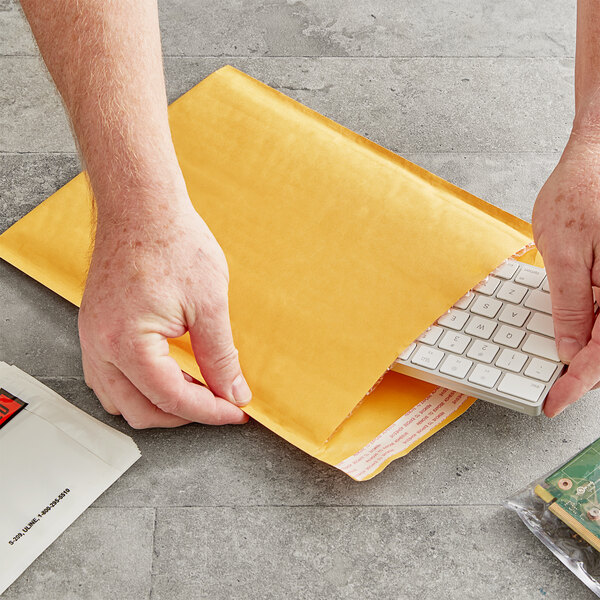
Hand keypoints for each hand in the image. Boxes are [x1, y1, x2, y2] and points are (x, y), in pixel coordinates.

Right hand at [78, 194, 250, 427]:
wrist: (141, 207)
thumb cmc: (173, 243)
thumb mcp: (210, 305)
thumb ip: (221, 356)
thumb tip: (233, 391)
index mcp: (128, 345)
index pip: (172, 399)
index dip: (210, 411)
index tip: (235, 411)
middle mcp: (100, 347)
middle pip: (141, 411)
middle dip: (184, 414)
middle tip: (219, 402)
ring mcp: (92, 338)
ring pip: (119, 401)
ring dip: (158, 405)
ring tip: (194, 391)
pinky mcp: (94, 328)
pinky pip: (108, 378)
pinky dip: (137, 387)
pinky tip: (164, 375)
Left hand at [532, 133, 599, 416]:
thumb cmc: (583, 189)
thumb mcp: (565, 250)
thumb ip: (572, 304)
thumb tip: (571, 349)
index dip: (579, 382)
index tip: (554, 402)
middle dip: (585, 372)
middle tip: (554, 391)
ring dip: (590, 354)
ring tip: (562, 372)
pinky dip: (592, 330)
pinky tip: (575, 338)